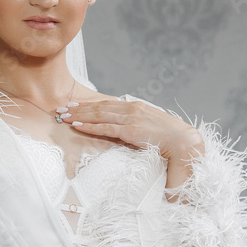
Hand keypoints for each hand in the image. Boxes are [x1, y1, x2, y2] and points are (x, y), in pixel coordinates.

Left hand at [66, 99, 204, 188]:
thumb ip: (133, 126)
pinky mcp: (130, 130)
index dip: (89, 105)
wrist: (184, 142)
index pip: (107, 104)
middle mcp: (131, 109)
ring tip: (65, 116)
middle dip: (79, 108)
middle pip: (99, 107)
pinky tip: (78, 126)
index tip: (74, 105)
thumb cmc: (168, 138)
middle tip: (62, 109)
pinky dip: (90, 126)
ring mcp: (130, 118)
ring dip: (80, 115)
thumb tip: (120, 131)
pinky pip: (106, 128)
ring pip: (99, 115)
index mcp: (136, 107)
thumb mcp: (148, 127)